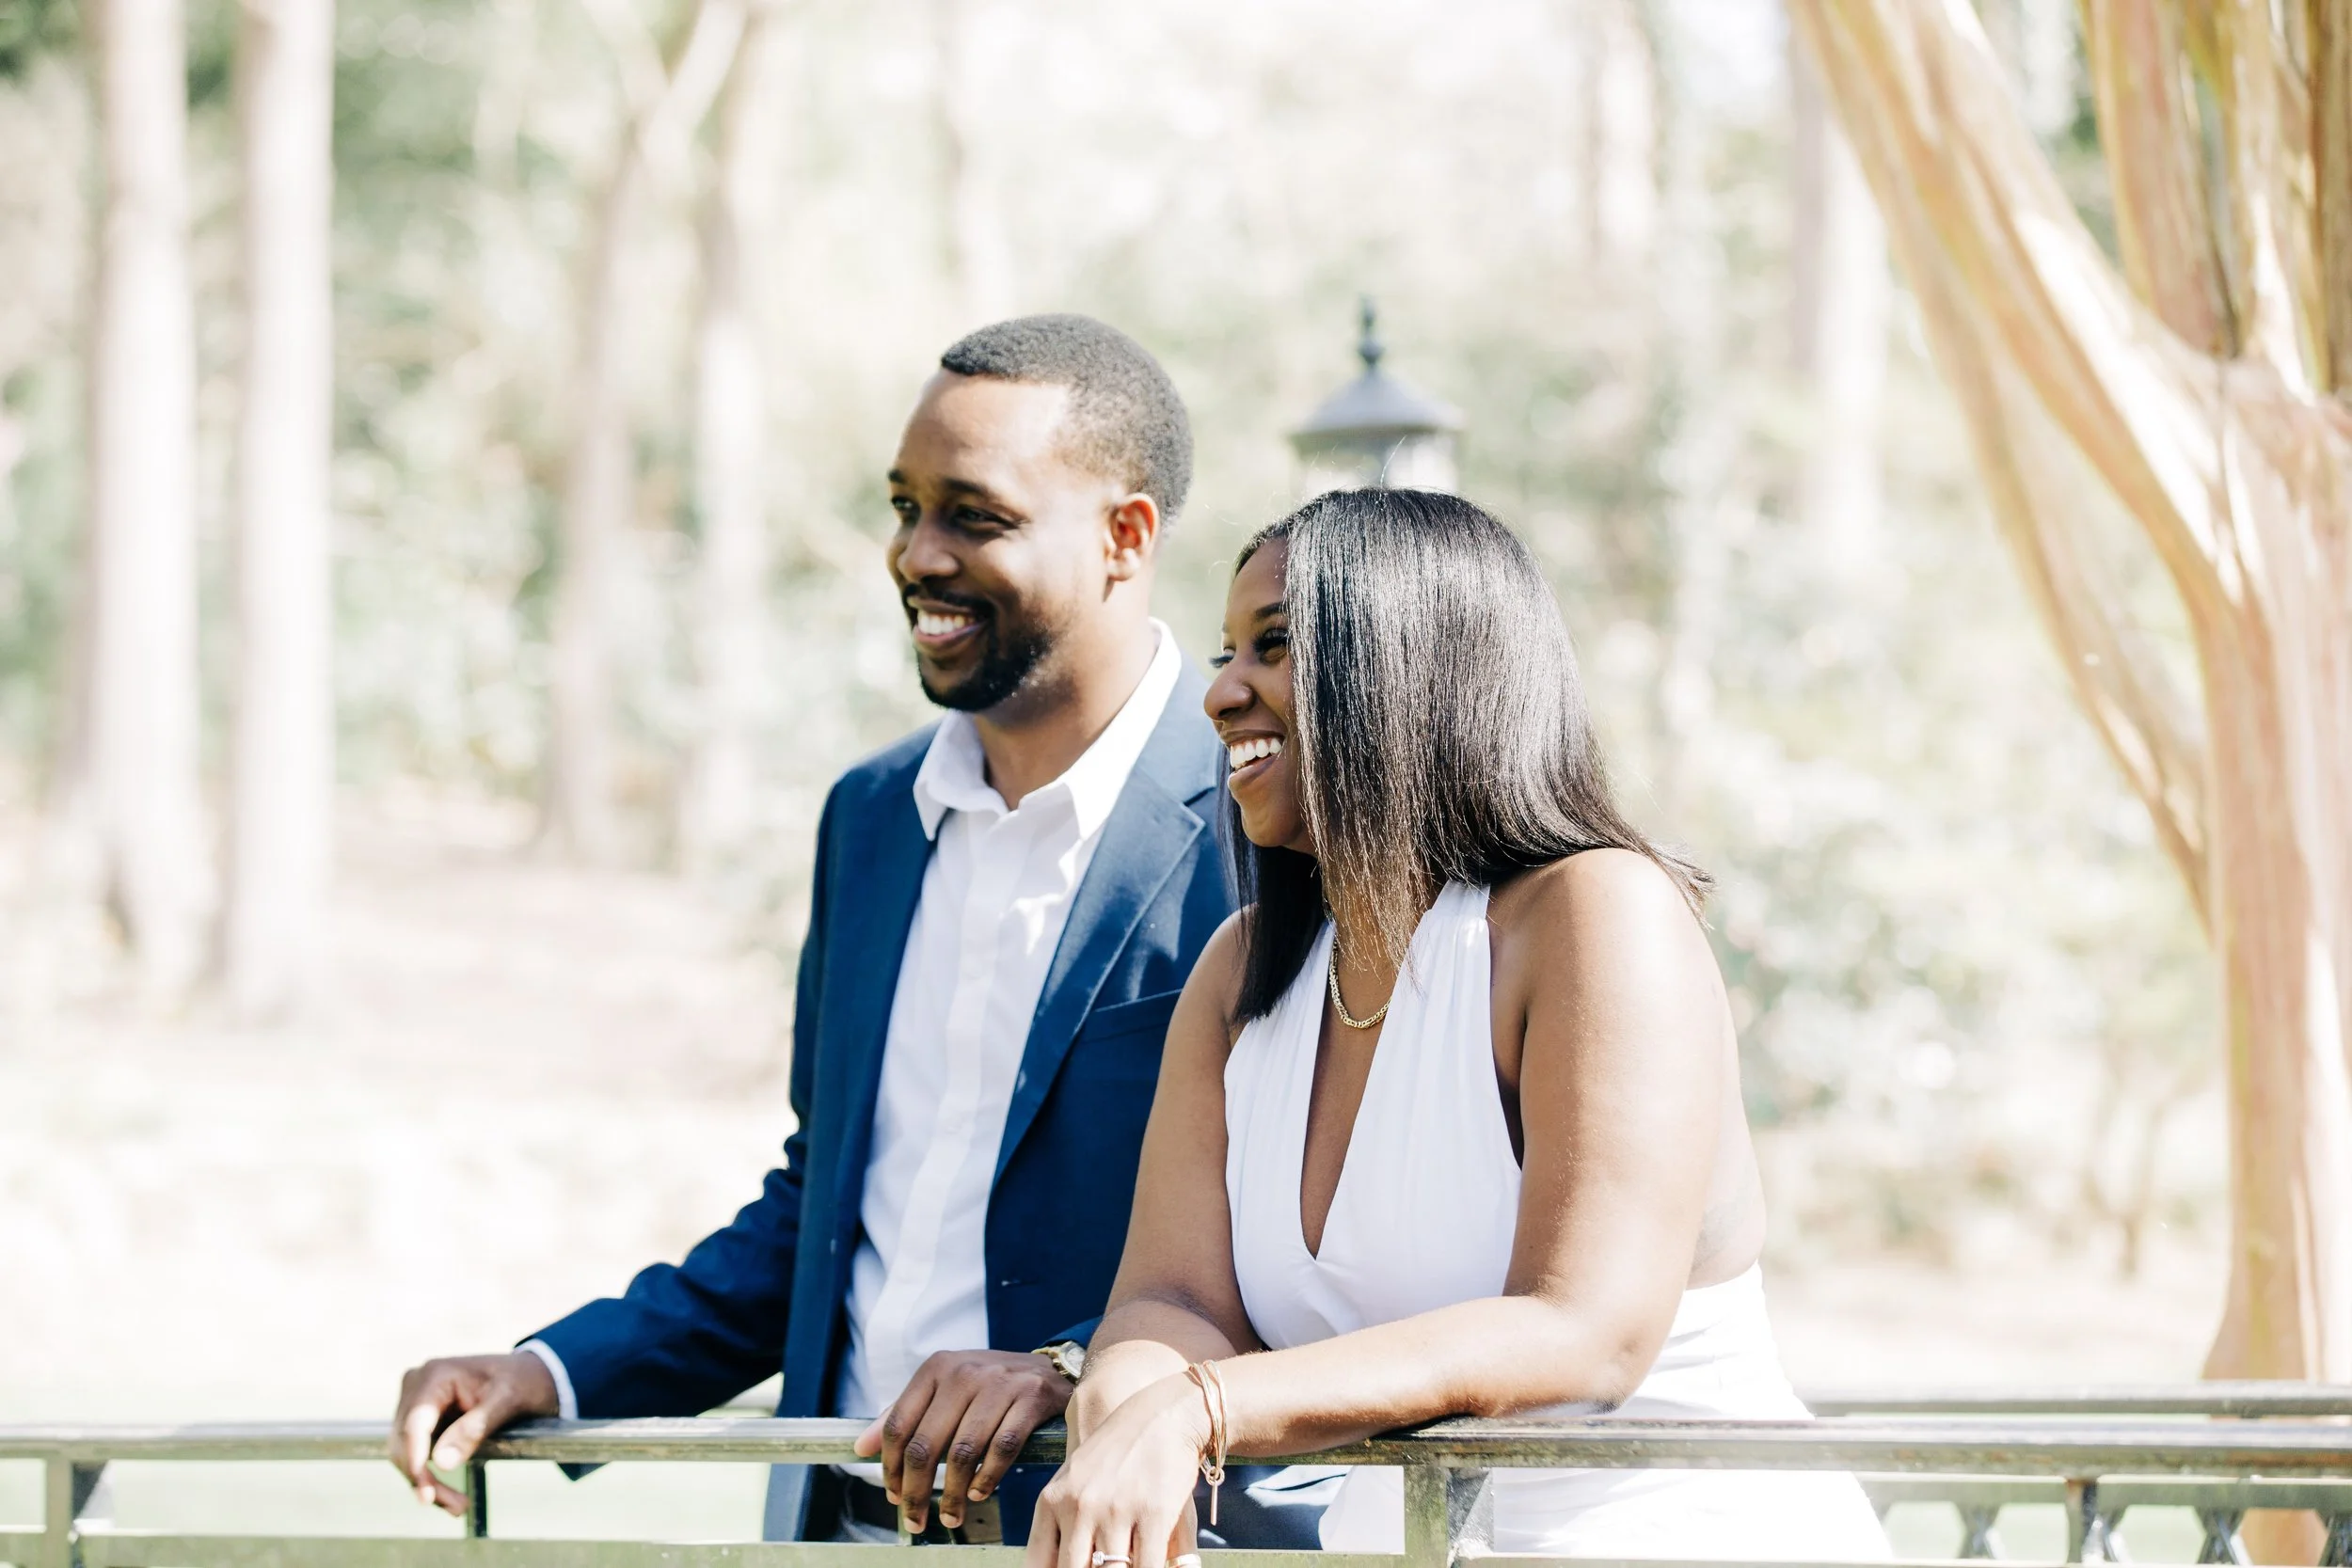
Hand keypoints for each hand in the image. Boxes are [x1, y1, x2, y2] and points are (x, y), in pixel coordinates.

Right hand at [389, 1351, 558, 1514]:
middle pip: (405, 1443)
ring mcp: (416, 1403)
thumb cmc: (520, 1382)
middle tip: (457, 1508)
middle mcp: (417, 1386)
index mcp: (436, 1375)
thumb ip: (475, 1429)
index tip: (426, 1494)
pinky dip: (429, 1475)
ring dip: (425, 1483)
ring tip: (457, 1506)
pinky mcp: (421, 1420)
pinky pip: (416, 1453)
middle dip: (424, 1480)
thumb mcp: (507, 1401)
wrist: (528, 1374)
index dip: (416, 1462)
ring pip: (405, 1453)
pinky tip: (449, 1495)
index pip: (414, 1424)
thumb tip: (441, 1463)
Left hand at [853, 1348, 1073, 1531]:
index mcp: (936, 1368)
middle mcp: (964, 1372)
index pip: (899, 1424)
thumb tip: (861, 1448)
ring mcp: (999, 1384)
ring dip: (953, 1494)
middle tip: (915, 1519)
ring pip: (962, 1452)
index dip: (891, 1468)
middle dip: (916, 1491)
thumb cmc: (987, 1387)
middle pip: (925, 1445)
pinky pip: (1002, 1449)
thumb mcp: (944, 1389)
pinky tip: (979, 1494)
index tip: (893, 1496)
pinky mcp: (1030, 1398)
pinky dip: (987, 1478)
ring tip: (950, 1516)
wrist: (1047, 1370)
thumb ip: (904, 1415)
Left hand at [1027, 1374, 1208, 1567]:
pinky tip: (1151, 1567)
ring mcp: (1116, 1511)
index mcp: (1054, 1500)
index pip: (1040, 1562)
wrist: (1162, 1414)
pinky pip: (1147, 1567)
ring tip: (1124, 1564)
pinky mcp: (1154, 1513)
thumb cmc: (1117, 1450)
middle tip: (1100, 1567)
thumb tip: (1055, 1563)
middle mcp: (1080, 1507)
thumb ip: (1060, 1522)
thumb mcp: (1074, 1478)